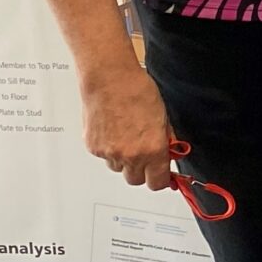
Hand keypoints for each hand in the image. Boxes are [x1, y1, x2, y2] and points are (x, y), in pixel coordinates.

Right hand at [80, 64, 177, 191]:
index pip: (157, 183)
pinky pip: (103, 157)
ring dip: (123, 159)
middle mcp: (130, 156)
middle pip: (135, 180)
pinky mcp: (93, 147)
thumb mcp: (163, 117)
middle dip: (141, 170)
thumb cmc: (136, 91)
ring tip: (125, 135)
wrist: (109, 79)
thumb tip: (168, 153)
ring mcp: (109, 153)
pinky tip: (112, 129)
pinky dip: (108, 148)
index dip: (160, 179)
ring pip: (118, 168)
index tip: (161, 174)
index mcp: (152, 150)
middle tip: (143, 153)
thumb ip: (164, 141)